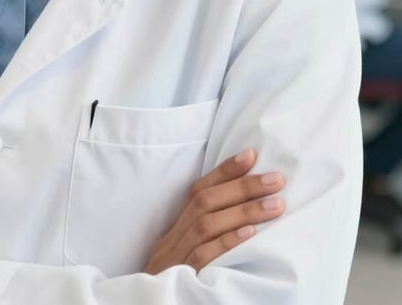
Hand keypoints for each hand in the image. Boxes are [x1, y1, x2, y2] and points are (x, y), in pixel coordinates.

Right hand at [144, 148, 284, 273]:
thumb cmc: (172, 290)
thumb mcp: (182, 262)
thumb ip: (204, 241)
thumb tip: (244, 220)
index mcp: (172, 234)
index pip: (196, 192)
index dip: (223, 171)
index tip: (250, 155)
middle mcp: (170, 241)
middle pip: (203, 203)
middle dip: (241, 187)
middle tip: (276, 179)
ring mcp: (174, 260)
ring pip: (206, 225)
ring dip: (242, 210)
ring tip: (275, 204)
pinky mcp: (181, 279)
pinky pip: (203, 256)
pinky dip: (226, 241)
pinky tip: (250, 234)